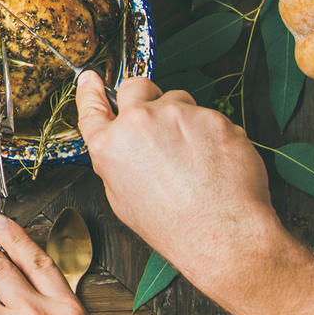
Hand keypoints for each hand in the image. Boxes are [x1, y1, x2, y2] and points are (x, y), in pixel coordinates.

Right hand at [78, 72, 280, 282]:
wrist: (222, 234)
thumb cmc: (174, 227)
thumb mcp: (123, 200)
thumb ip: (117, 162)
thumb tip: (125, 147)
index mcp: (111, 146)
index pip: (92, 107)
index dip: (90, 90)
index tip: (92, 79)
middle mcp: (139, 123)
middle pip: (136, 86)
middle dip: (145, 99)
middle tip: (160, 125)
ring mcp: (178, 114)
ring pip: (178, 100)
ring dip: (183, 119)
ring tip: (194, 158)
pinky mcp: (212, 116)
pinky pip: (209, 116)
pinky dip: (212, 134)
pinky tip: (215, 163)